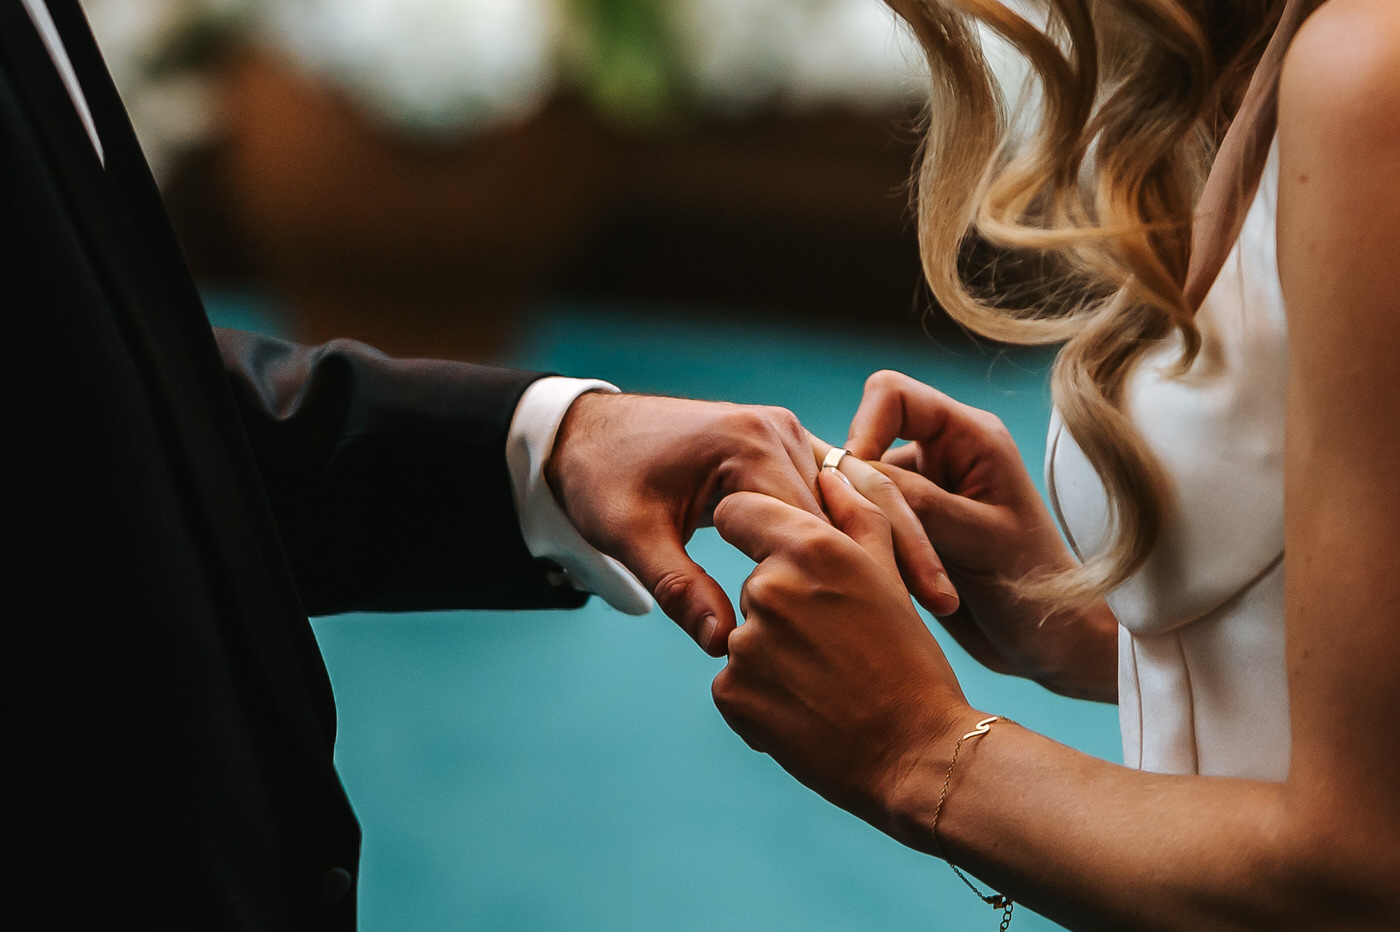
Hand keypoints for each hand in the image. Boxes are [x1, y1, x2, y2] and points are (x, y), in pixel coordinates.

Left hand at [546, 392, 822, 655]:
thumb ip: (680, 589)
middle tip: (802, 625)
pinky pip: (810, 495)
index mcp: (749, 443)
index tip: (798, 628)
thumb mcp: (631, 537)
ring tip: (801, 603)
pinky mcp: (778, 443)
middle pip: (826, 516)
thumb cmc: (601, 476)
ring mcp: (782, 432)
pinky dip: (806, 532)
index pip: (809, 525)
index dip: (807, 581)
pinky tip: (795, 572)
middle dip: (816, 569)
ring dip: (817, 552)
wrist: (583, 432)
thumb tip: (720, 641)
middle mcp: (777, 428)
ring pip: (825, 508)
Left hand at [712, 468, 972, 835]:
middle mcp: (768, 588)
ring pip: (744, 631)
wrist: (916, 757)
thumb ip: (859, 514)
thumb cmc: (911, 662)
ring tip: (827, 678)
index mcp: (810, 547)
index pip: (737, 511)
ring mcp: (744, 644)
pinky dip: (761, 692)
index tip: (770, 545)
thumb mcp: (892, 576)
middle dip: (782, 600)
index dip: (753, 526)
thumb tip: (829, 473)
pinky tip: (806, 707)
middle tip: (835, 640)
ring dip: (775, 650)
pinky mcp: (731, 693)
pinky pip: (734, 679)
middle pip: (751, 579)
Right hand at [844, 371, 1114, 693]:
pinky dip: (861, 547)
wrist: (1048, 644)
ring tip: (887, 576)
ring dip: (859, 528)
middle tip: (868, 546)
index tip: (856, 486)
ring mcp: (920, 492)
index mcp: (970, 437)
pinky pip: (860, 521)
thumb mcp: (978, 540)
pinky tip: (882, 582)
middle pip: (864, 443)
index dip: (862, 429)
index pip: (890, 395)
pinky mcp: (905, 527)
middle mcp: (940, 454)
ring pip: (856, 488)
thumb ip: (916, 501)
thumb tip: (848, 470)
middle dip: (857, 493)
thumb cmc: (1034, 589)